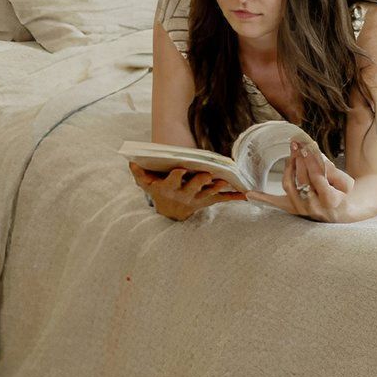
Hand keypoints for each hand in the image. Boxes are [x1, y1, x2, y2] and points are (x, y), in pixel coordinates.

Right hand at [129, 162, 243, 220]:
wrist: (170, 213)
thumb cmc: (158, 192)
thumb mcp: (146, 184)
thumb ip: (139, 174)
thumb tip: (131, 162)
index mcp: (169, 188)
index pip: (173, 181)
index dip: (176, 176)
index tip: (180, 169)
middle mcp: (184, 195)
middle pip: (193, 187)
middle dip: (200, 181)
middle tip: (207, 175)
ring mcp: (198, 199)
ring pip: (209, 193)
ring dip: (218, 188)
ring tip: (227, 182)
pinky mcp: (208, 201)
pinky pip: (222, 199)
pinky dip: (233, 197)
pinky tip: (245, 194)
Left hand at [263, 138, 355, 221]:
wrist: (339, 212)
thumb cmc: (342, 193)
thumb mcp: (345, 182)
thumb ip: (332, 170)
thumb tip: (316, 154)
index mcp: (330, 201)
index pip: (318, 178)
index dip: (312, 161)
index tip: (307, 146)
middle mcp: (313, 207)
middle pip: (302, 179)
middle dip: (300, 159)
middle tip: (297, 143)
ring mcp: (301, 209)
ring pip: (289, 185)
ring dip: (289, 166)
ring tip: (291, 151)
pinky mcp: (291, 208)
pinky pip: (276, 203)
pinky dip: (263, 198)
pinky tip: (250, 194)